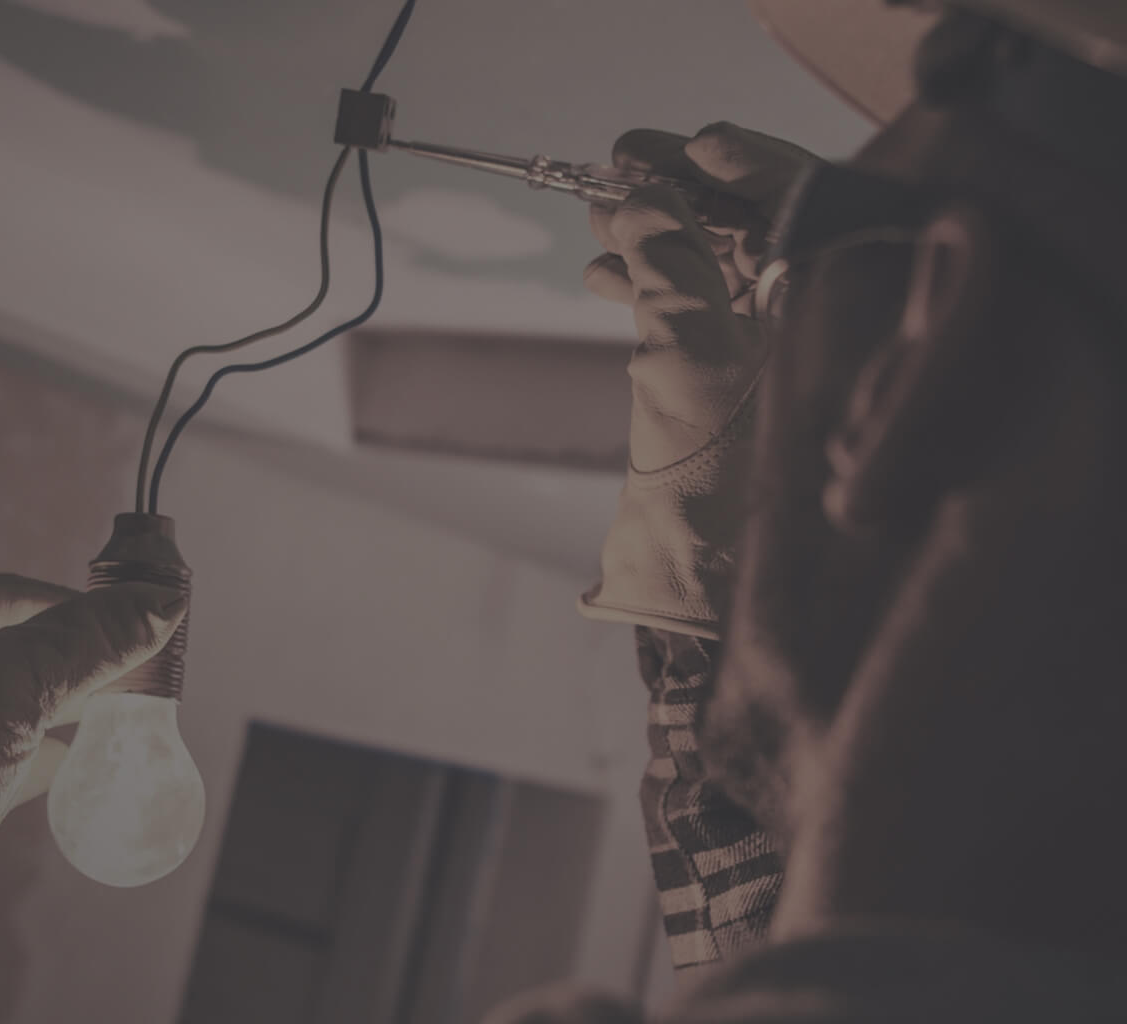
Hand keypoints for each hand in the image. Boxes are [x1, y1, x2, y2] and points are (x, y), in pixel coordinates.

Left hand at [0, 573, 186, 1020]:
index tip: (113, 615)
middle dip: (61, 655)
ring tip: (106, 711)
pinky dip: (34, 758)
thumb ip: (86, 644)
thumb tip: (160, 603)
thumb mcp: (14, 685)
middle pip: (0, 649)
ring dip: (51, 706)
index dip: (56, 601)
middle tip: (120, 664)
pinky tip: (71, 767)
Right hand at [576, 123, 817, 639]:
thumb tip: (647, 195)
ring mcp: (794, 362)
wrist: (702, 588)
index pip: (807, 204)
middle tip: (618, 169)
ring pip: (728, 272)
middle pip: (766, 231)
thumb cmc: (716, 477)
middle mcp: (837, 329)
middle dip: (685, 197)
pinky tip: (604, 275)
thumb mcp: (685, 351)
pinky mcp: (750, 392)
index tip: (674, 146)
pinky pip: (709, 315)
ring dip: (660, 240)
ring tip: (597, 222)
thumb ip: (668, 262)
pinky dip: (659, 290)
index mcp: (852, 310)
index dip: (738, 166)